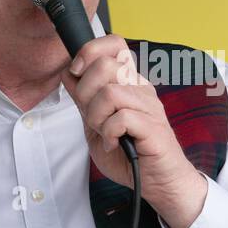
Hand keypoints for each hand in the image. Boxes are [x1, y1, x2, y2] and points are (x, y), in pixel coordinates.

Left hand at [60, 34, 207, 227]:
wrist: (158, 183)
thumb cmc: (130, 154)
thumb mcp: (97, 123)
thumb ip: (85, 100)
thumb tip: (68, 74)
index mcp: (129, 83)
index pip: (114, 44)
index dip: (90, 52)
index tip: (78, 74)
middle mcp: (141, 89)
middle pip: (104, 66)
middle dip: (85, 94)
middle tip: (93, 117)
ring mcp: (149, 106)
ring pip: (109, 93)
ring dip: (96, 117)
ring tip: (104, 133)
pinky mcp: (153, 127)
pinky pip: (121, 118)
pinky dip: (109, 133)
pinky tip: (114, 143)